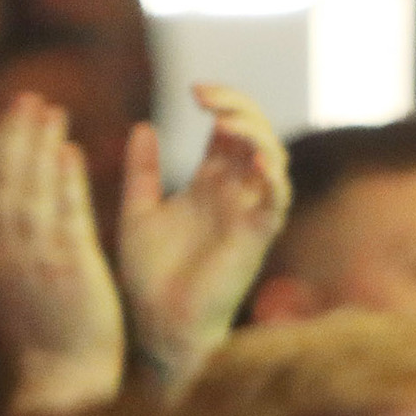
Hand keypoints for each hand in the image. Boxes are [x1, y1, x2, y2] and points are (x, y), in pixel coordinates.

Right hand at [0, 93, 124, 415]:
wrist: (63, 377)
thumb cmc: (45, 334)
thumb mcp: (10, 285)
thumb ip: (6, 246)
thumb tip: (6, 205)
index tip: (8, 117)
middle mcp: (0, 254)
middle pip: (1, 179)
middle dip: (12, 135)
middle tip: (30, 98)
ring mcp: (33, 260)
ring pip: (29, 188)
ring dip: (37, 145)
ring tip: (53, 112)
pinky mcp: (69, 269)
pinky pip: (65, 213)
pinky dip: (65, 179)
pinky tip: (73, 151)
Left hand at [119, 83, 288, 397]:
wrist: (157, 325)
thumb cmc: (149, 277)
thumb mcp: (138, 210)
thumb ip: (142, 171)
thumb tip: (142, 124)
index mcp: (209, 187)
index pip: (230, 132)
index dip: (222, 104)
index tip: (192, 90)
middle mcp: (235, 197)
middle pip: (256, 137)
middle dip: (239, 108)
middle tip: (204, 95)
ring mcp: (248, 216)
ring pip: (274, 160)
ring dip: (256, 132)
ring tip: (224, 119)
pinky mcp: (255, 239)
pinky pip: (277, 201)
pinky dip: (274, 176)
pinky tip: (254, 157)